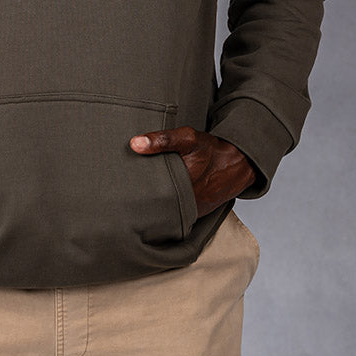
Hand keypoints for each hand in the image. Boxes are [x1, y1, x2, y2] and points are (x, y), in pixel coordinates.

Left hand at [129, 127, 259, 217]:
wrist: (237, 165)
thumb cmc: (211, 150)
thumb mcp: (188, 138)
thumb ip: (162, 140)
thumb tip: (134, 143)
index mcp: (181, 185)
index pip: (149, 196)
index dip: (133, 194)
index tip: (118, 189)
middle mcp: (187, 203)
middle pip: (155, 207)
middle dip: (140, 203)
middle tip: (121, 197)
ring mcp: (192, 212)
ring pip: (166, 214)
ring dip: (153, 208)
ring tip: (134, 202)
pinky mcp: (196, 215)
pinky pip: (177, 217)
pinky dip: (166, 211)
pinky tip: (155, 204)